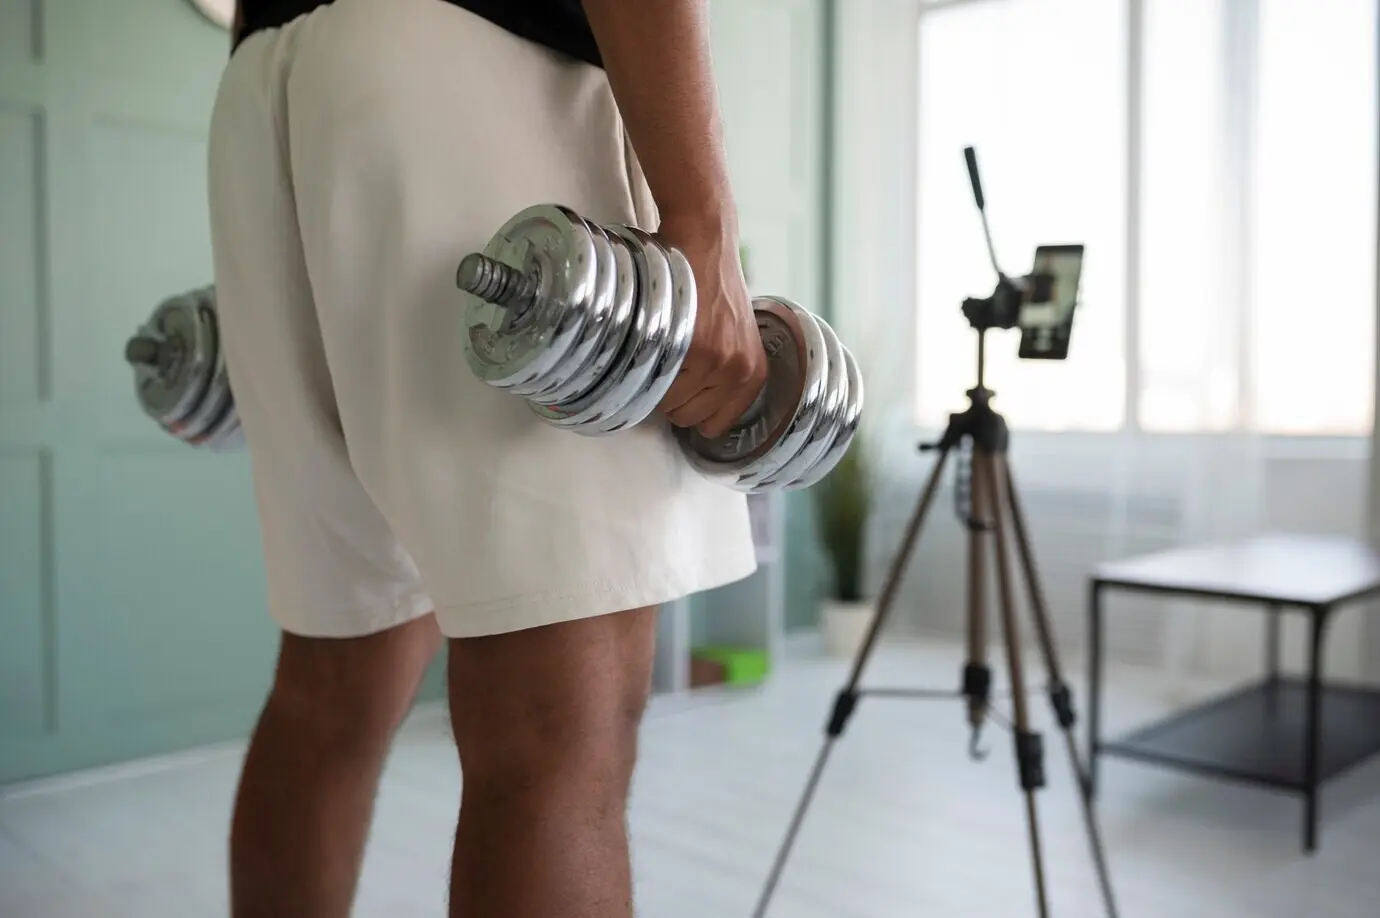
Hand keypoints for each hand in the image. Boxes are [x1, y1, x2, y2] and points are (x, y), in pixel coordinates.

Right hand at [654, 219, 767, 439]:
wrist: (704, 236)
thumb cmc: (710, 284)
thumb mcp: (733, 334)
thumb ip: (721, 374)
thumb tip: (689, 411)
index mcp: (753, 372)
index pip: (713, 426)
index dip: (689, 407)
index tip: (681, 385)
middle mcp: (739, 370)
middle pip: (687, 418)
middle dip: (671, 394)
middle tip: (671, 356)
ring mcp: (717, 360)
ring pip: (669, 403)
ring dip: (657, 377)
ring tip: (665, 341)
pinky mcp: (693, 347)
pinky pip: (657, 381)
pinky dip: (648, 363)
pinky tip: (657, 332)